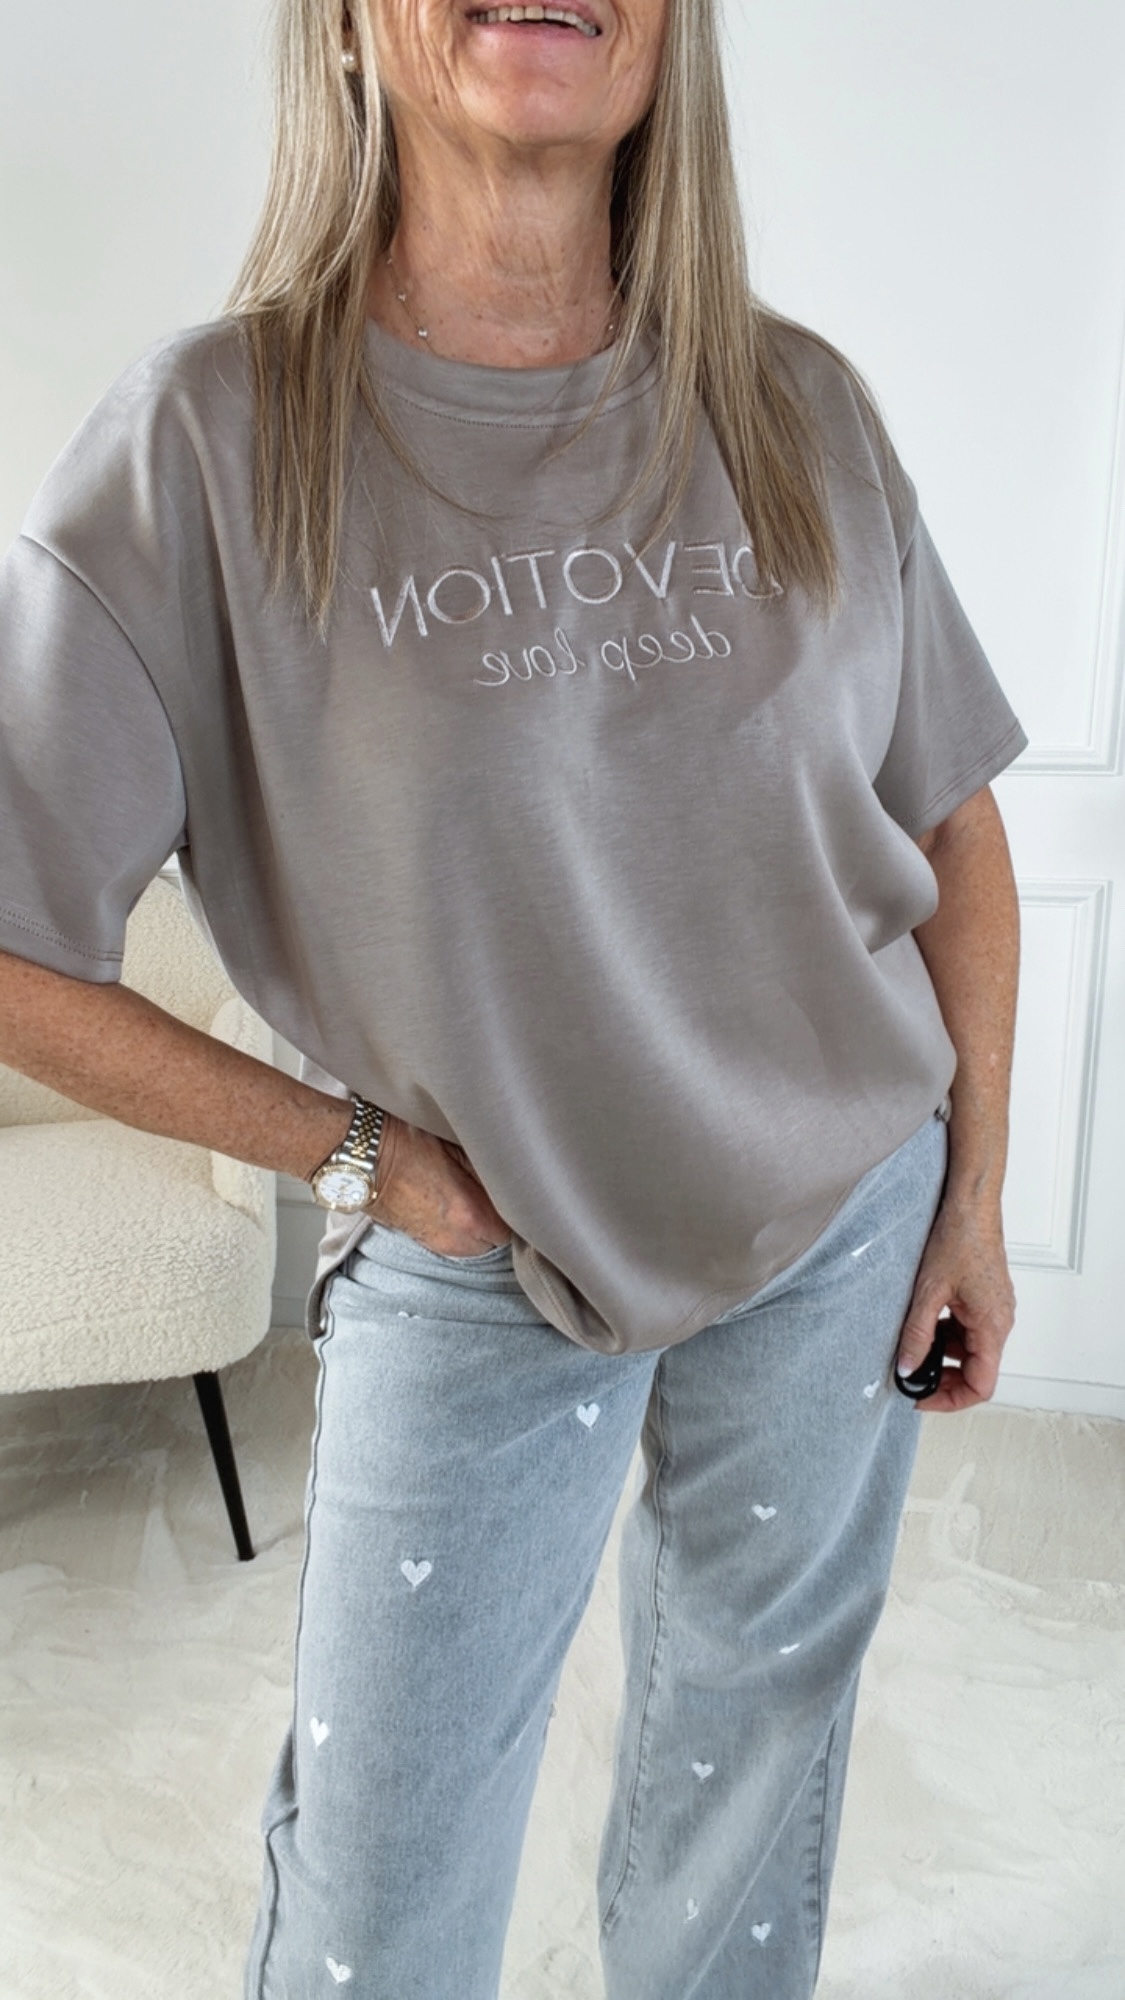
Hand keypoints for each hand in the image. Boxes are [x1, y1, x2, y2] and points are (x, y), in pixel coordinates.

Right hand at [368, 1115, 511, 1256]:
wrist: (360, 1160)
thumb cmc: (403, 1145)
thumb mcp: (456, 1146)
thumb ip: (487, 1170)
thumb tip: (510, 1180)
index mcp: (470, 1215)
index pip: (514, 1228)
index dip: (517, 1207)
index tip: (515, 1190)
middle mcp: (457, 1239)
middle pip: (497, 1240)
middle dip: (501, 1219)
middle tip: (496, 1191)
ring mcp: (438, 1244)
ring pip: (478, 1245)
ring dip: (482, 1226)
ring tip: (474, 1197)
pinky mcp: (423, 1242)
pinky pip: (457, 1242)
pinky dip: (462, 1228)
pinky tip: (456, 1204)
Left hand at [895, 1197, 1015, 1412]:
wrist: (971, 1205)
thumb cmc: (959, 1239)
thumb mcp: (928, 1292)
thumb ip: (916, 1334)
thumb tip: (906, 1367)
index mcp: (993, 1326)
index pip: (981, 1385)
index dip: (951, 1400)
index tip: (922, 1397)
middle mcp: (1000, 1322)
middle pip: (976, 1371)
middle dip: (943, 1378)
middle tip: (911, 1375)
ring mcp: (994, 1311)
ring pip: (969, 1350)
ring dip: (942, 1354)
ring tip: (912, 1344)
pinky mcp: (985, 1300)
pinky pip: (968, 1329)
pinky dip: (946, 1334)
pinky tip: (924, 1322)